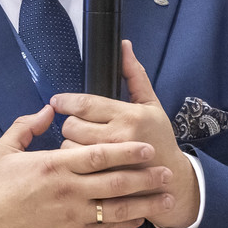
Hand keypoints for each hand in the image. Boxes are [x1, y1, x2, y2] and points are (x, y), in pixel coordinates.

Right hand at [0, 104, 175, 227]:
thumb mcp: (2, 151)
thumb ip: (26, 127)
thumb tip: (49, 110)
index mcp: (53, 165)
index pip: (99, 155)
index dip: (127, 150)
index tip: (147, 146)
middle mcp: (68, 191)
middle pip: (116, 180)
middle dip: (145, 175)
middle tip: (168, 169)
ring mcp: (73, 216)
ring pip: (118, 208)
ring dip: (145, 202)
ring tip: (167, 197)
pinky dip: (126, 223)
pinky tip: (140, 217)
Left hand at [52, 41, 200, 227]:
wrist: (170, 180)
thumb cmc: (159, 138)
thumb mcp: (151, 104)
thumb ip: (134, 75)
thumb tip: (124, 46)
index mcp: (129, 116)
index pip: (85, 104)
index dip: (65, 101)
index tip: (57, 101)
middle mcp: (118, 138)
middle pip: (71, 125)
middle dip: (70, 124)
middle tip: (77, 126)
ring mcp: (110, 162)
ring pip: (68, 146)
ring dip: (70, 144)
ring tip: (83, 145)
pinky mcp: (102, 180)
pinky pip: (74, 167)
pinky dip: (73, 163)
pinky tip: (83, 162)